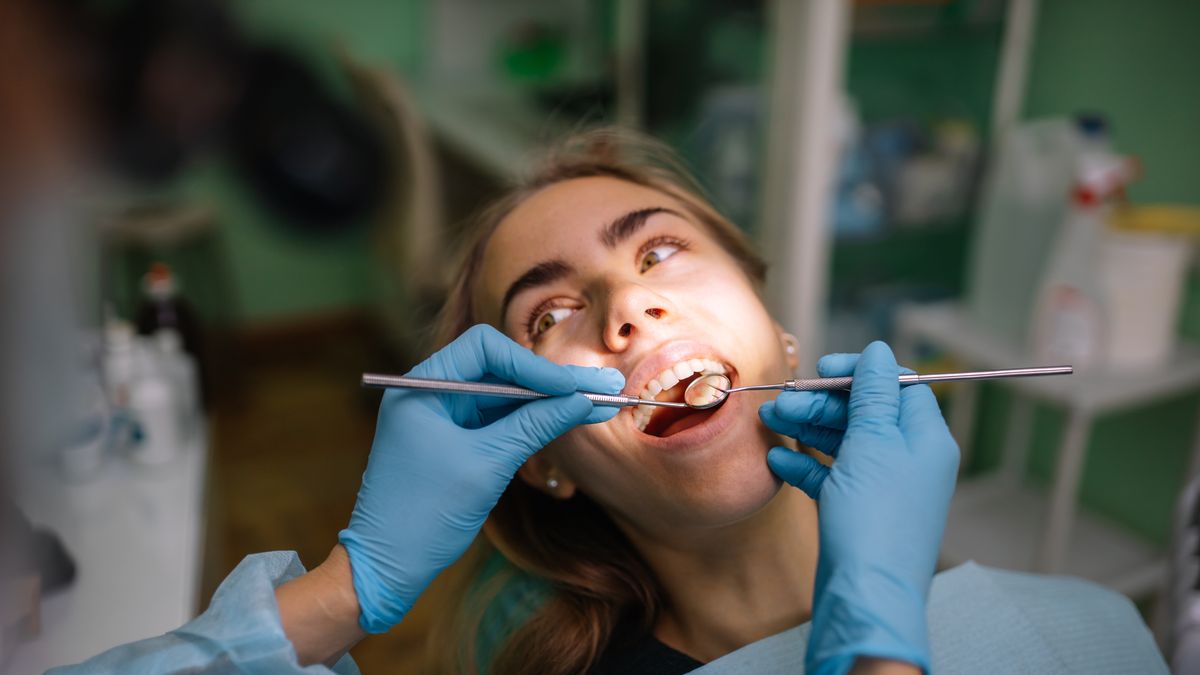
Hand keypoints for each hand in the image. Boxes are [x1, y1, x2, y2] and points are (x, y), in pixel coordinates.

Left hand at [338, 324, 622, 632]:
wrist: (385, 568)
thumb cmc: (423, 516)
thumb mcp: (487, 465)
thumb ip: (534, 426)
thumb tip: (581, 401)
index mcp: (422, 387)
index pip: (485, 349)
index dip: (533, 364)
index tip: (571, 388)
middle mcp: (431, 393)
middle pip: (500, 370)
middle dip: (552, 382)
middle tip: (605, 385)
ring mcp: (444, 417)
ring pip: (505, 396)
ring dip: (549, 401)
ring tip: (600, 401)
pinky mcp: (456, 441)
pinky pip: (499, 421)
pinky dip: (533, 422)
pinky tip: (571, 418)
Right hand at [760, 342, 958, 674]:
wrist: (866, 596)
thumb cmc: (876, 520)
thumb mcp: (873, 443)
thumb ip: (873, 395)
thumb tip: (880, 352)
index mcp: (925, 439)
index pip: (898, 387)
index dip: (860, 373)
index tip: (822, 368)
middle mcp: (908, 460)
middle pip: (865, 412)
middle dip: (822, 402)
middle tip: (783, 401)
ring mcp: (881, 488)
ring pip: (843, 442)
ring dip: (807, 428)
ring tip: (770, 423)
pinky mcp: (856, 512)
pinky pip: (830, 476)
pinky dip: (805, 464)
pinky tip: (779, 460)